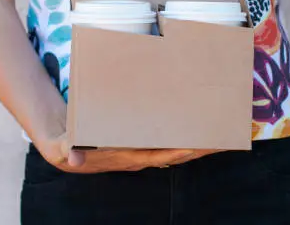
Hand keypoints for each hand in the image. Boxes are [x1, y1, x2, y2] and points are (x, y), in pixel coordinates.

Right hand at [35, 133, 212, 172]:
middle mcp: (139, 156)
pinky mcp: (142, 144)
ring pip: (175, 149)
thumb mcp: (66, 148)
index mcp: (126, 156)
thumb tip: (72, 159)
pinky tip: (197, 131)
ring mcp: (142, 151)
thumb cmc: (70, 146)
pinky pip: (168, 143)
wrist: (69, 151)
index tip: (194, 146)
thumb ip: (69, 151)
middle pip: (174, 154)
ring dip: (196, 145)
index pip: (156, 156)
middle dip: (198, 149)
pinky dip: (184, 139)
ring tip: (219, 135)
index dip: (175, 152)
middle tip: (223, 140)